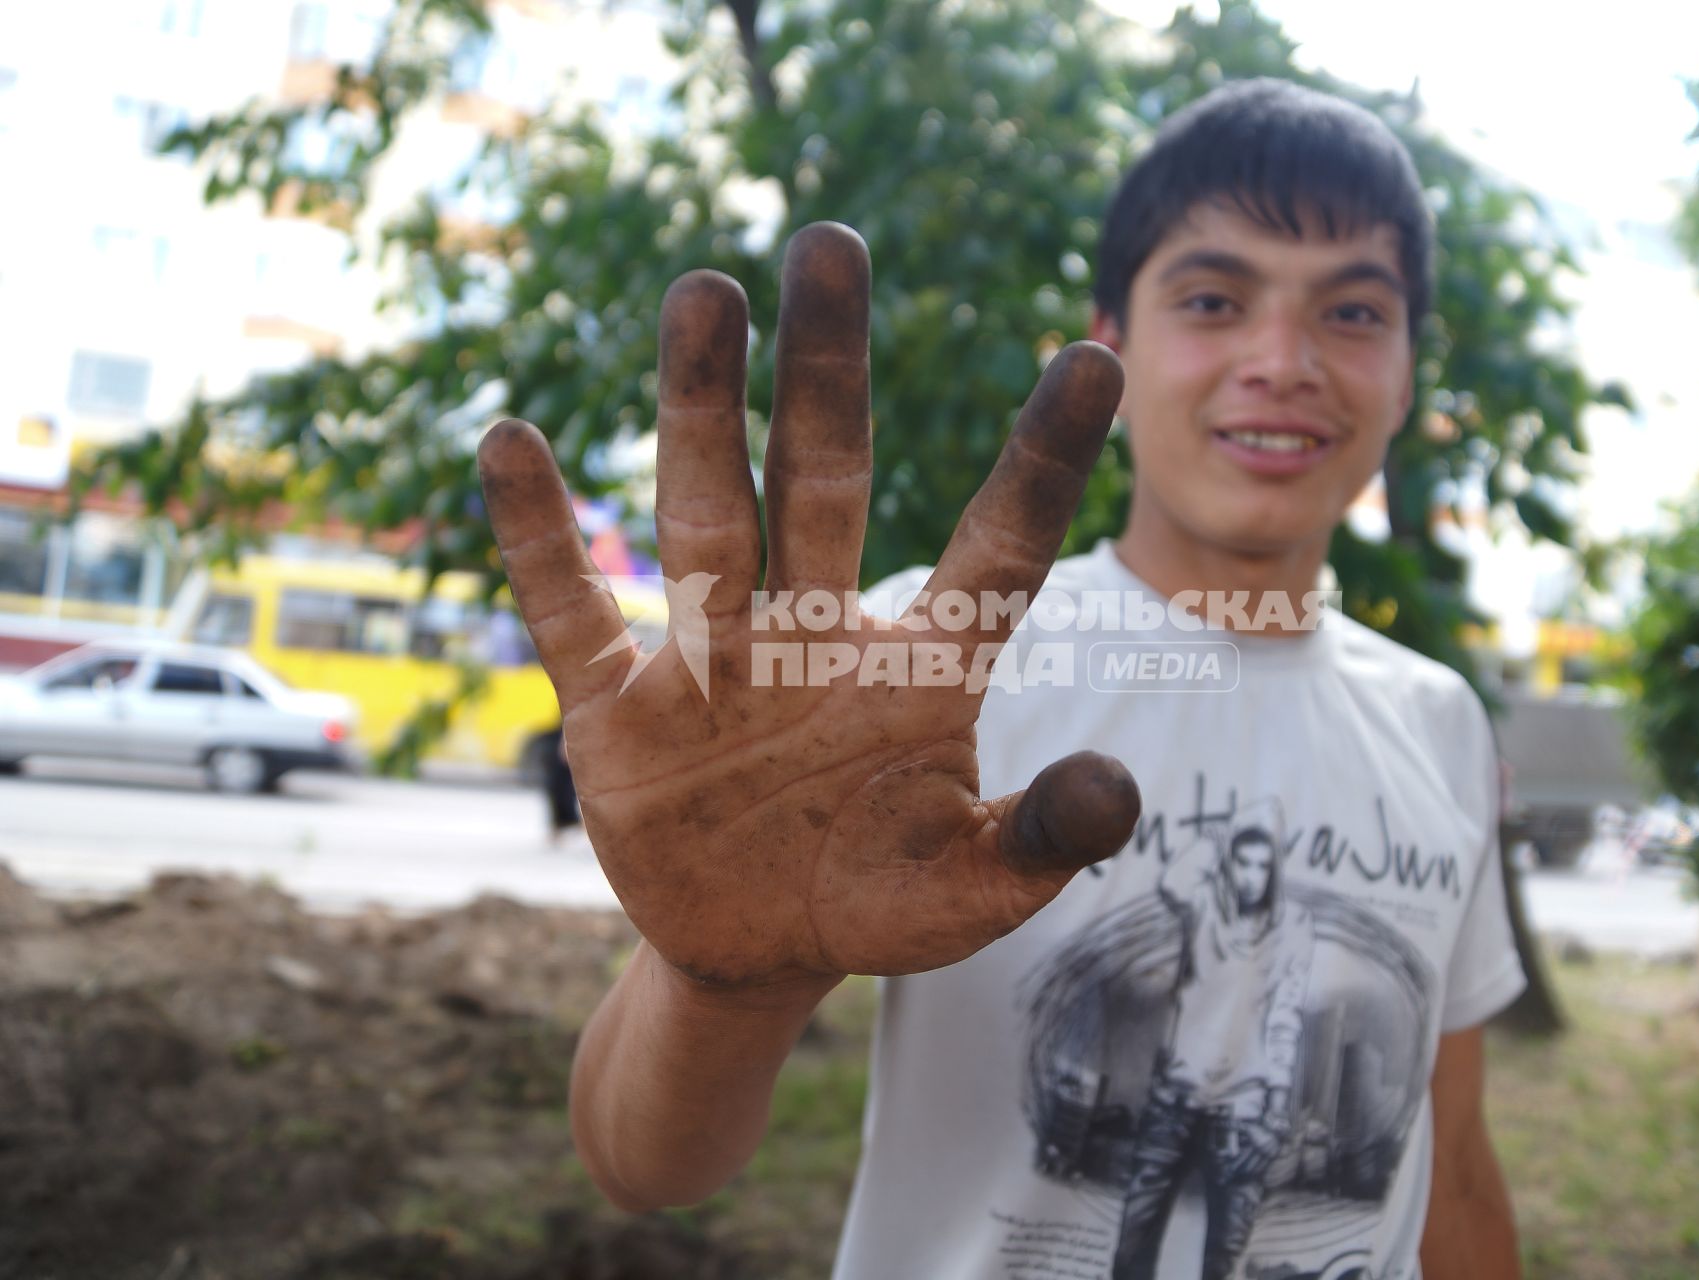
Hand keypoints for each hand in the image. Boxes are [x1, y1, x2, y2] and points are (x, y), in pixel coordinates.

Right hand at [478, 222, 1139, 989]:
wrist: (755, 950)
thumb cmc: (877, 901)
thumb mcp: (970, 891)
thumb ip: (1040, 842)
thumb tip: (1116, 791)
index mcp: (921, 671)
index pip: (996, 551)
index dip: (1041, 462)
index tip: (1092, 360)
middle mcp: (817, 634)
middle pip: (826, 481)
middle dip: (826, 372)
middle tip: (831, 243)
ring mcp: (716, 662)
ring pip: (707, 514)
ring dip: (699, 409)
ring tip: (703, 291)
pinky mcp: (620, 710)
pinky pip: (575, 611)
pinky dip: (543, 539)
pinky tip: (512, 442)